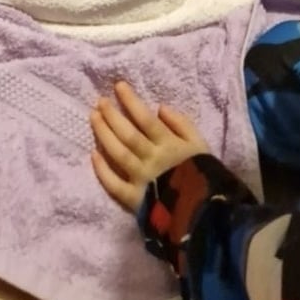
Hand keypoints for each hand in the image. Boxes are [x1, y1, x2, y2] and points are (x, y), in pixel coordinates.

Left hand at [90, 81, 208, 211]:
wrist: (205, 213)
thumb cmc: (203, 174)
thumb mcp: (200, 144)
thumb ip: (182, 123)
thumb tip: (160, 107)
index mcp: (168, 144)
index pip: (145, 118)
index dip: (131, 101)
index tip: (118, 86)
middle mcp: (152, 159)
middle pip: (128, 134)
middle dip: (112, 115)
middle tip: (100, 101)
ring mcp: (141, 179)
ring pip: (118, 154)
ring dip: (104, 134)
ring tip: (93, 117)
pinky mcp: (134, 200)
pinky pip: (114, 184)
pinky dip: (102, 170)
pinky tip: (93, 154)